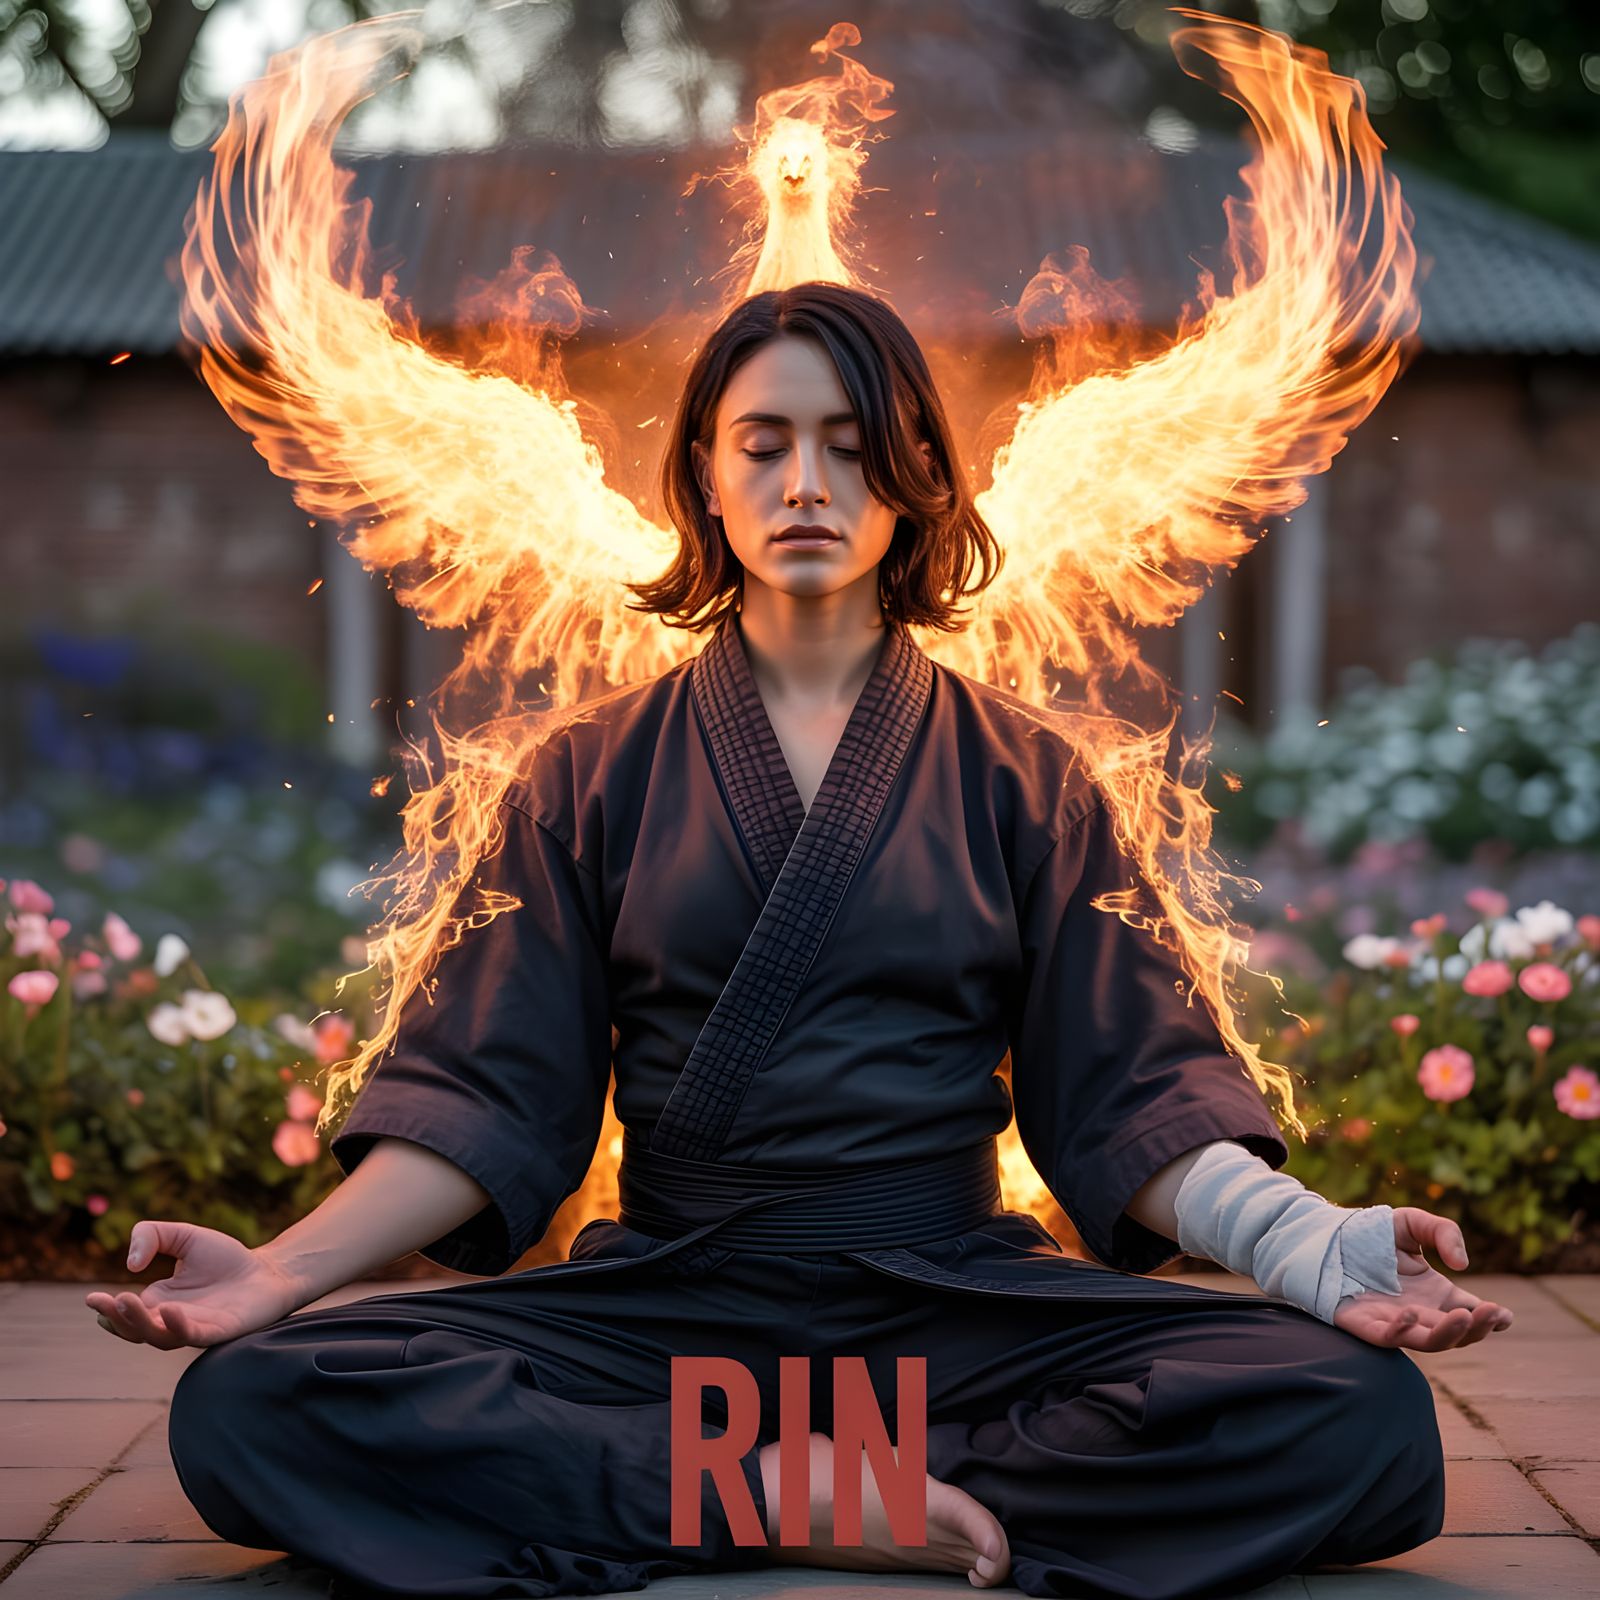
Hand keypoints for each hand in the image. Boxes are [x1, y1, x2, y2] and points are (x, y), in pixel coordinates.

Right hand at [84, 1219, 306, 1349]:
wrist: (268, 1269)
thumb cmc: (225, 1258)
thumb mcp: (183, 1236)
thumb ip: (152, 1236)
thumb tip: (130, 1264)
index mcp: (159, 1302)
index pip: (125, 1315)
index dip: (107, 1311)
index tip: (92, 1298)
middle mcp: (172, 1321)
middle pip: (137, 1330)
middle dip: (119, 1319)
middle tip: (108, 1301)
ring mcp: (195, 1328)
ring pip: (160, 1337)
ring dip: (141, 1323)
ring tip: (128, 1301)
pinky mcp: (219, 1332)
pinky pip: (194, 1335)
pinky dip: (179, 1326)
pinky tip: (170, 1309)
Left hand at [1332, 1206, 1514, 1351]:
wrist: (1326, 1236)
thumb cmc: (1371, 1233)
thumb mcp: (1412, 1223)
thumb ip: (1443, 1232)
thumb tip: (1462, 1264)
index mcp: (1436, 1294)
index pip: (1471, 1313)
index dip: (1492, 1319)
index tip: (1505, 1316)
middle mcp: (1420, 1313)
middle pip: (1457, 1334)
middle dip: (1478, 1328)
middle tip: (1491, 1313)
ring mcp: (1394, 1322)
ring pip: (1428, 1342)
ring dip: (1448, 1334)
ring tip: (1463, 1316)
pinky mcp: (1365, 1325)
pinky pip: (1387, 1338)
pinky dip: (1401, 1333)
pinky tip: (1410, 1315)